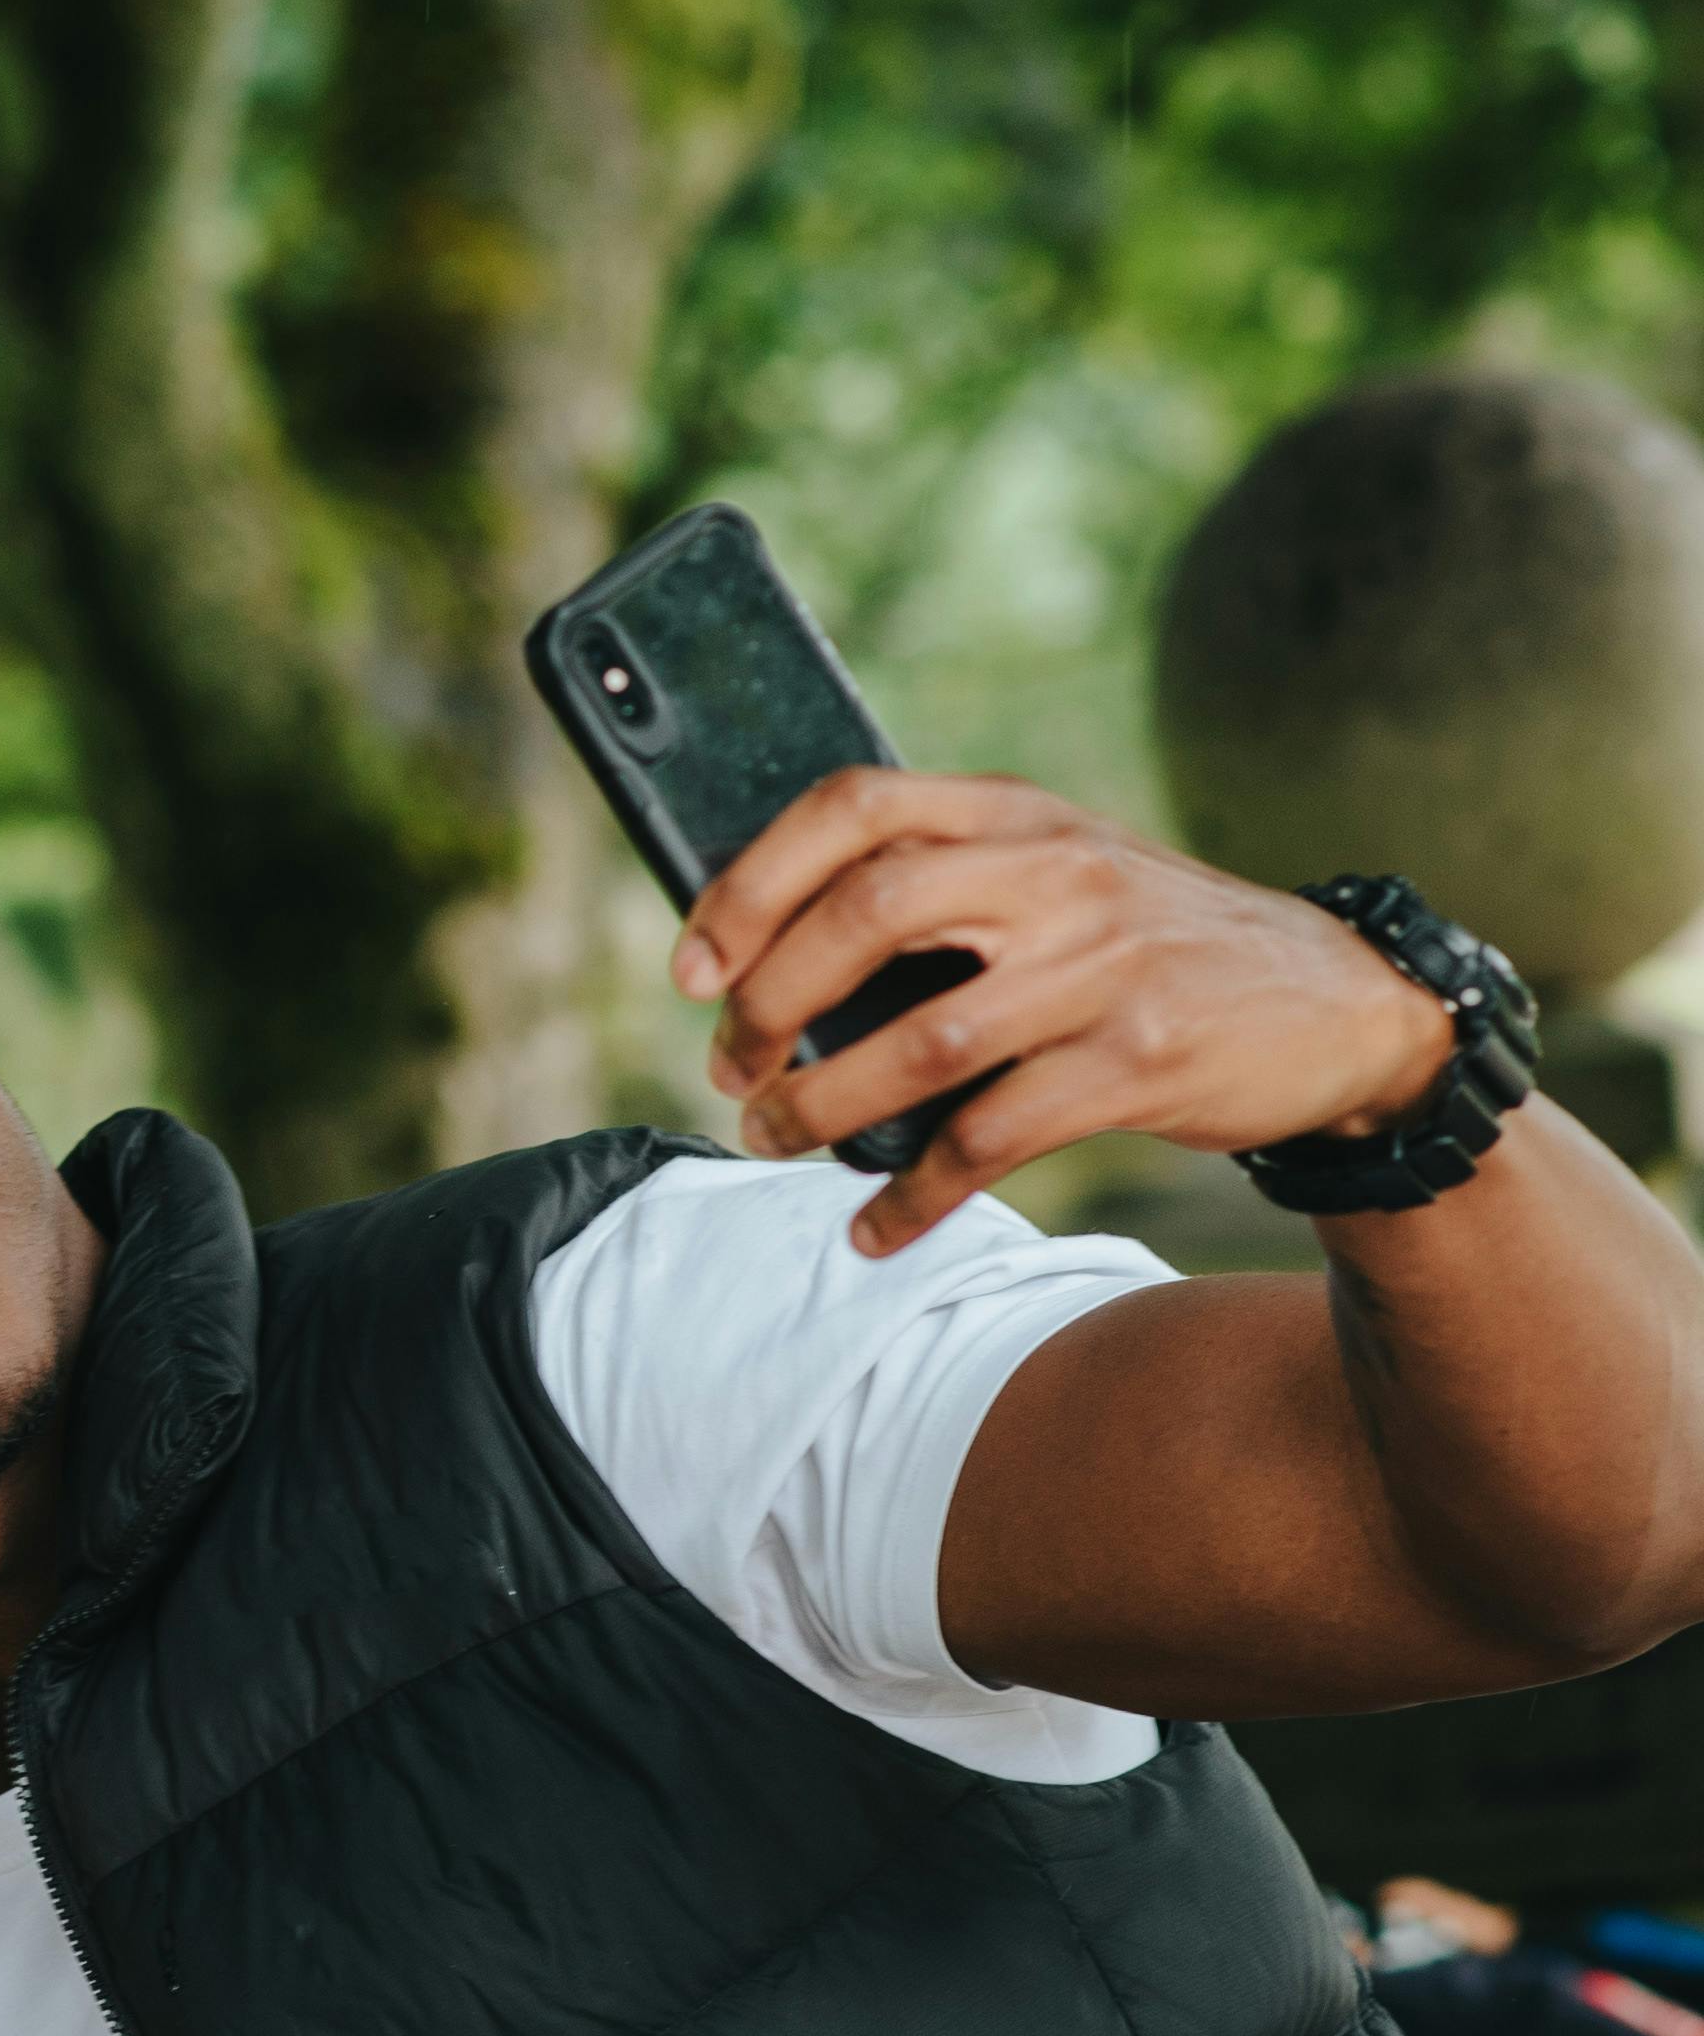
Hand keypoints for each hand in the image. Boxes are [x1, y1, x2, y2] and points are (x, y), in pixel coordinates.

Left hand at [675, 771, 1451, 1256]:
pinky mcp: (1139, 1064)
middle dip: (768, 1001)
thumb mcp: (1062, 870)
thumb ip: (946, 882)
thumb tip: (770, 960)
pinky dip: (914, 1196)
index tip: (693, 965)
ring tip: (775, 1141)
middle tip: (728, 1068)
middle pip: (869, 912)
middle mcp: (1058, 873)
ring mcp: (1103, 968)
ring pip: (920, 1040)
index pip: (853, 806)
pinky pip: (991, 1141)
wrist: (1340, 1002)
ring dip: (822, 1106)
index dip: (750, 883)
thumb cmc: (1156, 944)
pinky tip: (874, 1229)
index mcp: (1018, 813)